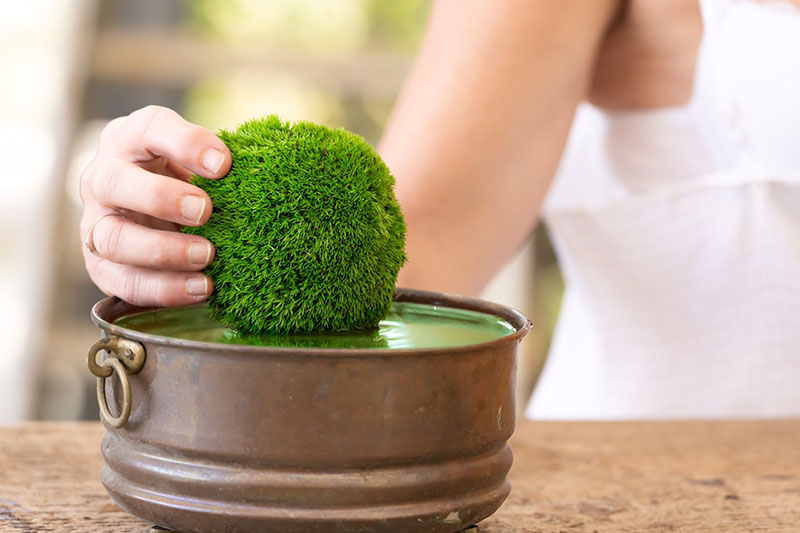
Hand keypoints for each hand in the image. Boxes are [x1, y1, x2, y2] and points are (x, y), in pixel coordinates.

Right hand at [80, 105, 230, 306]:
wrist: (157, 216)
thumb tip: (266, 180)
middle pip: (114, 182)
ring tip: (207, 256)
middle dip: (161, 198)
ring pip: (113, 238)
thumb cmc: (187, 181)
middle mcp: (103, 178)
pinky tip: (201, 288)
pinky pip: (122, 282)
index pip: (149, 127)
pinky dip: (163, 289)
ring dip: (163, 251)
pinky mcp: (100, 265)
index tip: (223, 164)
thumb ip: (220, 167)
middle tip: (205, 211)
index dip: (185, 143)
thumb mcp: (199, 164)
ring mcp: (95, 223)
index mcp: (130, 140)